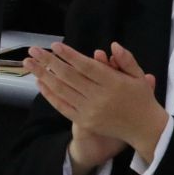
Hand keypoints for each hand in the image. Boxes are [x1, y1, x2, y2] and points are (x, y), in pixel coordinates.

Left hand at [27, 41, 166, 170]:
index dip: (69, 55)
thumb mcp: (139, 76)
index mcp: (113, 83)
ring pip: (62, 90)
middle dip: (48, 61)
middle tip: (33, 50)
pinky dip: (50, 94)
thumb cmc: (141, 98)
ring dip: (43, 75)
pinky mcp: (84, 121)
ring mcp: (90, 111)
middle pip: (69, 76)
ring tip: (30, 63)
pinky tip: (40, 83)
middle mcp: (99, 97)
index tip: (55, 45)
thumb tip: (112, 45)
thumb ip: (126, 60)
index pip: (86, 66)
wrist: (143, 129)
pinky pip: (62, 106)